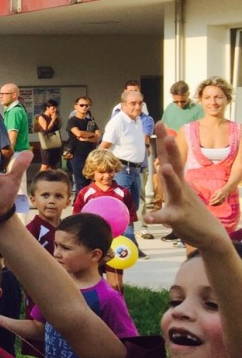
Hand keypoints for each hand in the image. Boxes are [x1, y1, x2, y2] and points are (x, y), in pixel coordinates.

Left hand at [146, 123, 233, 247]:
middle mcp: (180, 187)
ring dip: (170, 178)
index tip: (159, 123)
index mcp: (178, 180)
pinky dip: (157, 217)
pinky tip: (148, 218)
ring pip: (175, 188)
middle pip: (175, 166)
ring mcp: (180, 202)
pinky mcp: (179, 218)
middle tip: (168, 135)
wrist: (209, 233)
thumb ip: (170, 178)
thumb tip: (163, 163)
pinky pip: (167, 217)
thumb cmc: (189, 209)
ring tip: (164, 168)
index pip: (170, 157)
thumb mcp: (179, 190)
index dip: (164, 142)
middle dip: (171, 151)